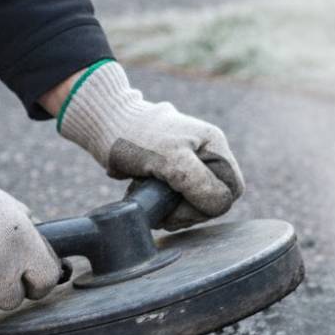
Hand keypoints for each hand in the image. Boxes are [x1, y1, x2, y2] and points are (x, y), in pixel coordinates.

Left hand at [54, 61, 243, 229]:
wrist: (103, 122)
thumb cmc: (135, 136)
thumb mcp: (170, 159)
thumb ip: (198, 182)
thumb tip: (219, 205)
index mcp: (214, 145)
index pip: (231, 189)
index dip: (210, 204)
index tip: (179, 205)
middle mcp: (207, 154)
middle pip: (215, 199)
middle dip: (190, 211)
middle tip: (163, 211)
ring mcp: (191, 164)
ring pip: (198, 204)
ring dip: (175, 212)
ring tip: (151, 200)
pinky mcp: (173, 174)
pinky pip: (181, 201)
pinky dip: (165, 207)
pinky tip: (148, 198)